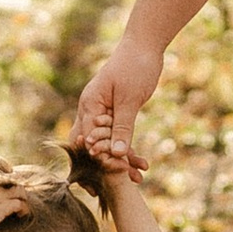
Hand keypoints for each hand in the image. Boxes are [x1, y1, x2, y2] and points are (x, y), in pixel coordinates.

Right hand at [0, 176, 26, 231]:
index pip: (2, 179)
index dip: (9, 185)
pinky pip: (20, 203)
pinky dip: (23, 209)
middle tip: (20, 200)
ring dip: (23, 198)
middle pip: (13, 181)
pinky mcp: (4, 206)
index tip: (11, 193)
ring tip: (22, 208)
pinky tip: (20, 215)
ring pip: (20, 190)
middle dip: (19, 190)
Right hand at [72, 32, 162, 174]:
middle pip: (91, 145)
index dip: (98, 160)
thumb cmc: (134, 66)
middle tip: (117, 186)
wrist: (146, 45)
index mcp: (89, 105)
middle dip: (104, 166)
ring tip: (138, 178)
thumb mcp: (129, 99)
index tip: (114, 175)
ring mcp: (102, 111)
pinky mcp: (115, 112)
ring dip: (120, 160)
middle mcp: (91, 110)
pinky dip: (127, 148)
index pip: (86, 140)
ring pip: (107, 142)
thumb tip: (117, 154)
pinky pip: (118, 134)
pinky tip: (140, 163)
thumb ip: (122, 127)